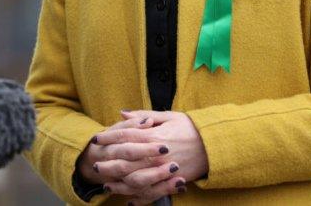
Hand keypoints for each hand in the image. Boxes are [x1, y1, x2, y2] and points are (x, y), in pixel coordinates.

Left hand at [92, 110, 208, 201]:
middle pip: (125, 161)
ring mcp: (163, 170)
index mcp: (153, 136)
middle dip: (108, 164)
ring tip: (107, 185)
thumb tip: (122, 113)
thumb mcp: (168, 116)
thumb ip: (143, 115)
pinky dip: (139, 199)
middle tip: (95, 165)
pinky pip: (152, 193)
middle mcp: (155, 155)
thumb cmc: (191, 127)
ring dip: (119, 184)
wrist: (215, 144)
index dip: (108, 137)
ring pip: (135, 181)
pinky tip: (128, 200)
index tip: (96, 139)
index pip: (124, 136)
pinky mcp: (171, 182)